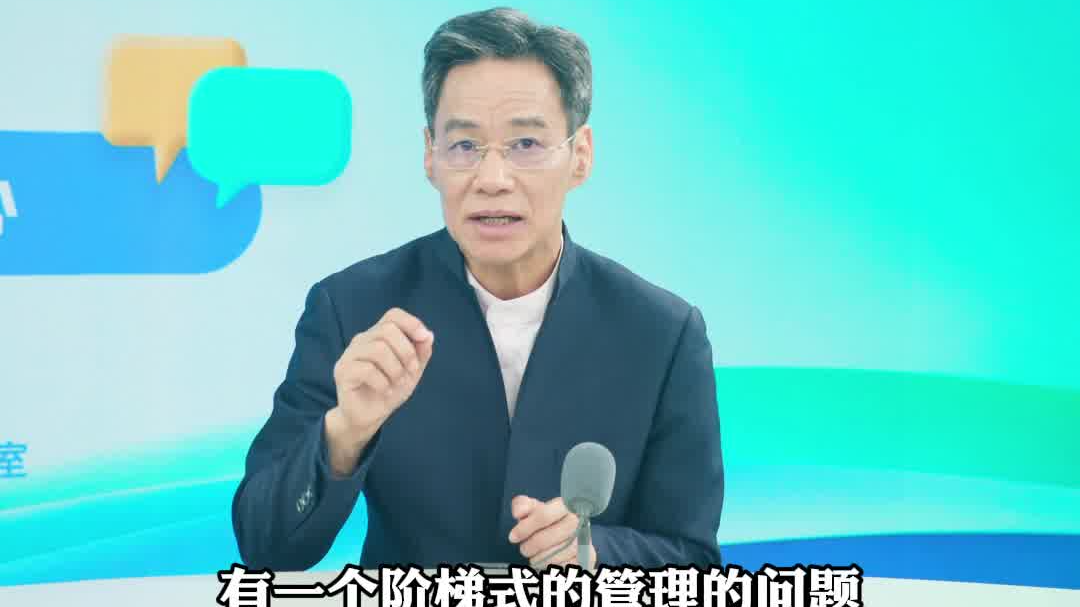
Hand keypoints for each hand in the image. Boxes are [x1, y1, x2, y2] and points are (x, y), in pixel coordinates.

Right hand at [325, 308, 433, 474]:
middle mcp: (362, 340)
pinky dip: (383, 383)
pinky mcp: (342, 372)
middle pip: (387, 330)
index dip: (411, 323)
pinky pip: (367, 370)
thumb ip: (421, 352)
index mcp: (378, 335)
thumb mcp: (412, 371)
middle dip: (406, 352)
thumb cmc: (390, 389)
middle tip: (410, 371)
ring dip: (395, 369)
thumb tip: (428, 335)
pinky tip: (385, 391)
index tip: (424, 338)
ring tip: (397, 383)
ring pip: (378, 349)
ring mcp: (349, 355)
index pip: (393, 315)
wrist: (370, 416)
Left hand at [508, 496, 595, 569]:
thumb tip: (518, 513)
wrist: (568, 535)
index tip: (513, 537)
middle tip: (524, 549)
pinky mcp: (588, 557)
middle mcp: (578, 521)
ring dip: (538, 558)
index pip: (543, 515)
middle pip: (545, 538)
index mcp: (565, 505)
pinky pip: (562, 567)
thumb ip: (522, 505)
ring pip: (553, 555)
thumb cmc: (546, 523)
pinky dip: (550, 567)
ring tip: (535, 556)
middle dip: (530, 546)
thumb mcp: (533, 510)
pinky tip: (547, 562)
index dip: (525, 527)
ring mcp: (584, 539)